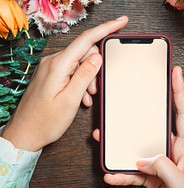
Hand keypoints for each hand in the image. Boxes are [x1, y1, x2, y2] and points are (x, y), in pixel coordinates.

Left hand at [2, 16, 128, 151]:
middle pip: (83, 54)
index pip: (86, 40)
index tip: (120, 22)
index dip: (105, 29)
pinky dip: (79, 82)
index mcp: (58, 65)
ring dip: (86, 79)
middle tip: (94, 90)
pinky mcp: (51, 75)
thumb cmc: (46, 121)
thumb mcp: (70, 99)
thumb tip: (96, 56)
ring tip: (85, 98)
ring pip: (78, 65)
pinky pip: (71, 72)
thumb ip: (84, 75)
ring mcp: (51, 69)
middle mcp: (53, 63)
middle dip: (94, 70)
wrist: (26, 132)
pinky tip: (79, 97)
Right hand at [93, 66, 183, 187]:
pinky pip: (130, 169)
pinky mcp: (148, 173)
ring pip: (134, 146)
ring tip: (104, 139)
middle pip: (149, 126)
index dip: (178, 91)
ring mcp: (156, 160)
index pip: (181, 113)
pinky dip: (120, 172)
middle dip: (135, 115)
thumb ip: (165, 167)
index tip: (174, 73)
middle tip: (122, 105)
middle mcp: (169, 149)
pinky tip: (111, 174)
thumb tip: (145, 159)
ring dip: (118, 145)